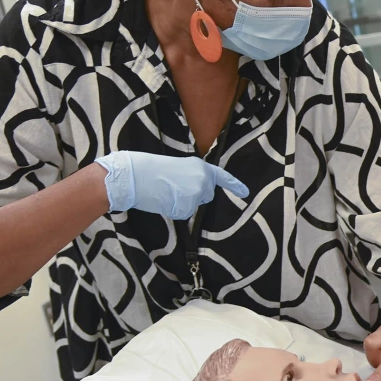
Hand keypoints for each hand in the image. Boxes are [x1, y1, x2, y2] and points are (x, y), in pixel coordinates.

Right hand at [95, 151, 248, 218]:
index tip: (246, 193)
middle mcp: (203, 179)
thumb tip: (199, 192)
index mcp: (201, 167)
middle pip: (205, 196)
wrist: (135, 175)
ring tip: (165, 191)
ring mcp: (197, 193)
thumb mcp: (178, 167)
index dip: (235, 185)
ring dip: (181, 203)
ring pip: (193, 206)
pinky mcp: (187, 206)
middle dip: (193, 196)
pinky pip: (183, 214)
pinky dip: (173, 210)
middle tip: (173, 187)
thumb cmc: (151, 169)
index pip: (222, 177)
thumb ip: (192, 177)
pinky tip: (163, 199)